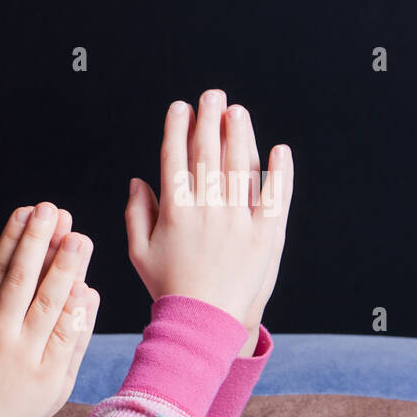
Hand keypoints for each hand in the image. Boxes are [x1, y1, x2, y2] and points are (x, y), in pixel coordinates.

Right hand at [0, 203, 98, 416]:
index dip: (15, 239)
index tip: (28, 211)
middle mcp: (2, 336)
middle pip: (27, 280)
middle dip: (43, 242)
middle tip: (58, 212)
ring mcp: (28, 359)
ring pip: (52, 306)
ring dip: (68, 270)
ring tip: (81, 239)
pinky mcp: (49, 381)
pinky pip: (70, 342)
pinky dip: (79, 316)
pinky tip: (88, 290)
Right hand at [124, 90, 293, 323]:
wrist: (205, 320)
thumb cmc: (169, 286)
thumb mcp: (139, 252)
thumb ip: (137, 213)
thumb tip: (138, 180)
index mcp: (175, 212)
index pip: (175, 159)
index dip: (177, 129)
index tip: (180, 108)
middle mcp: (207, 210)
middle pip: (208, 154)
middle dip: (209, 120)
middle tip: (212, 95)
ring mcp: (239, 220)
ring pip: (241, 167)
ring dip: (240, 134)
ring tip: (237, 112)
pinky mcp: (266, 233)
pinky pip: (274, 195)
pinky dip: (279, 171)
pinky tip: (278, 149)